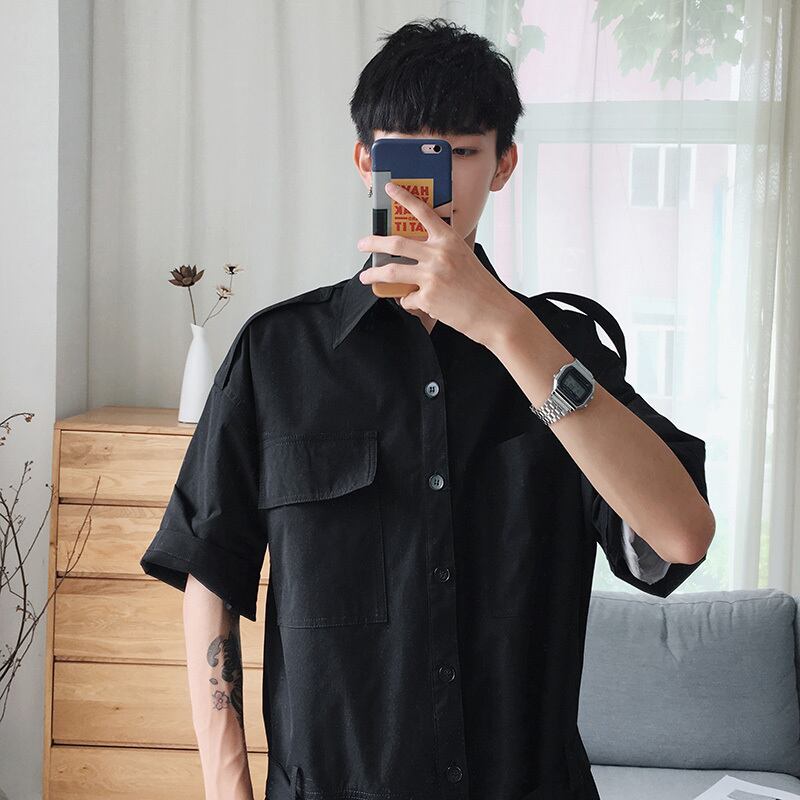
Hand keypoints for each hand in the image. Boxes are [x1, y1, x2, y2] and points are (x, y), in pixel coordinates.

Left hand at [356, 182, 523, 348]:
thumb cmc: (480, 287)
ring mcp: (432, 277)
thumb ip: (440, 252)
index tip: (390, 188)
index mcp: (449, 240)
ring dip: (374, 274)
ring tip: (366, 277)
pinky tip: (420, 303)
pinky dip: (409, 301)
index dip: (404, 198)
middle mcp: (439, 255)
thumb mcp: (463, 258)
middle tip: (362, 244)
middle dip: (373, 242)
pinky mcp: (427, 298)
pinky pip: (407, 298)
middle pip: (396, 244)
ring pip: (391, 272)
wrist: (493, 313)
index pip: (423, 212)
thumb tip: (413, 255)